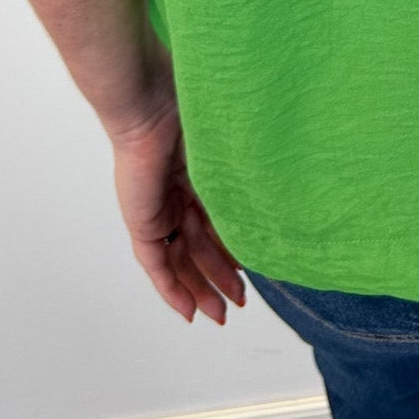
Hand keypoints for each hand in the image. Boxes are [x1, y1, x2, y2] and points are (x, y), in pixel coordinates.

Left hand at [108, 78, 248, 324]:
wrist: (152, 105)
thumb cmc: (191, 110)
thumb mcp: (227, 154)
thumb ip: (243, 179)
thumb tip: (276, 198)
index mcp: (198, 175)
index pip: (217, 222)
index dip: (234, 247)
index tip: (254, 265)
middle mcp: (177, 196)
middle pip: (200, 247)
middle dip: (221, 277)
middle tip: (240, 302)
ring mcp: (159, 211)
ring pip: (182, 261)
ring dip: (202, 289)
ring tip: (222, 313)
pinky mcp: (142, 223)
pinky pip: (157, 265)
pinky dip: (173, 289)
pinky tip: (189, 311)